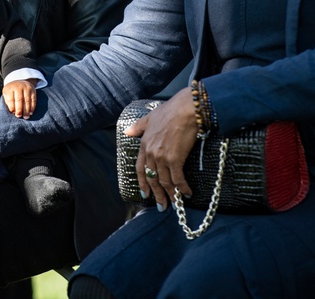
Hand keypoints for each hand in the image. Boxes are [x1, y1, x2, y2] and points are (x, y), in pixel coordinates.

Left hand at [3, 79, 36, 118]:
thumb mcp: (6, 94)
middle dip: (19, 109)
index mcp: (10, 88)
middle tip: (19, 116)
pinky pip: (33, 100)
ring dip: (27, 110)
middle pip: (19, 99)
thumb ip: (8, 102)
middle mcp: (19, 87)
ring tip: (26, 117)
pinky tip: (31, 112)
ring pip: (27, 100)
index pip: (11, 99)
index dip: (12, 107)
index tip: (13, 113)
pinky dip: (32, 107)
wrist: (19, 82)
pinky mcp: (33, 90)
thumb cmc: (11, 91)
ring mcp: (27, 88)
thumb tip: (13, 112)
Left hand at [125, 87, 198, 211]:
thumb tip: (128, 132)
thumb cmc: (171, 110)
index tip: (146, 194)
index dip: (143, 183)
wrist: (186, 108)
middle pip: (152, 178)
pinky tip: (186, 193)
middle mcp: (151, 152)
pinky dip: (182, 188)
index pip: (139, 168)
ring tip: (175, 204)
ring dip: (170, 195)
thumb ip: (139, 126)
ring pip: (164, 181)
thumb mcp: (150, 117)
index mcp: (144, 144)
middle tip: (162, 206)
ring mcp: (162, 157)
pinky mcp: (175, 159)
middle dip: (157, 194)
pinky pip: (177, 179)